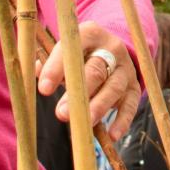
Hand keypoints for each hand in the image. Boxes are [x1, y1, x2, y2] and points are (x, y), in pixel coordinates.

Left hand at [41, 24, 139, 142]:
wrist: (111, 50)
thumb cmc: (77, 55)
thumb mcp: (64, 51)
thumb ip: (48, 61)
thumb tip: (35, 71)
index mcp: (90, 34)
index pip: (73, 48)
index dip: (57, 68)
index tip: (43, 89)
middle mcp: (112, 48)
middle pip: (96, 70)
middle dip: (78, 93)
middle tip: (61, 113)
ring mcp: (126, 69)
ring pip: (113, 88)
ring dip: (97, 108)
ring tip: (82, 125)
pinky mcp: (134, 88)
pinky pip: (131, 105)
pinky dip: (122, 121)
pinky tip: (112, 135)